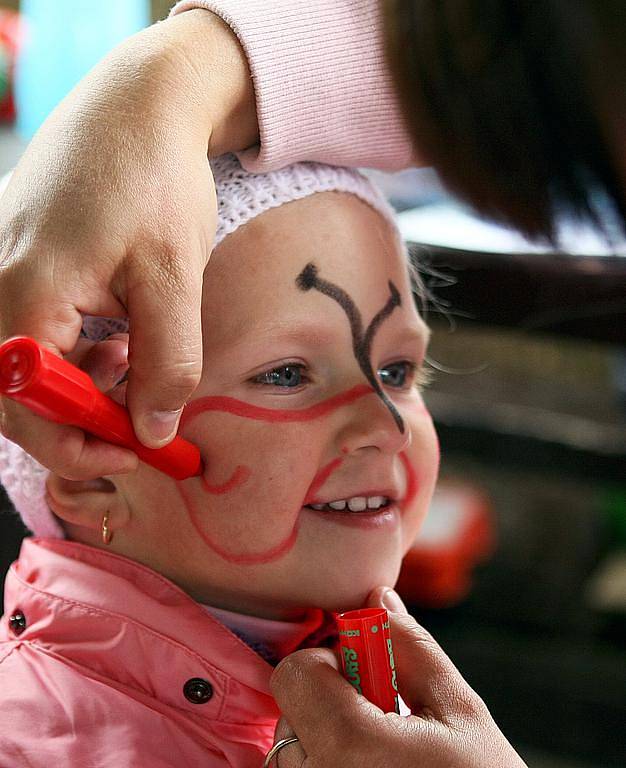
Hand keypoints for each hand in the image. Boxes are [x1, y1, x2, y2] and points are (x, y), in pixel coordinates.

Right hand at [0, 9, 255, 479]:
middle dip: (82, 420)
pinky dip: (77, 355)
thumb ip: (167, 364)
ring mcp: (0, 275)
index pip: (28, 409)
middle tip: (139, 422)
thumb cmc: (155, 180)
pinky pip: (34, 334)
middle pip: (19, 397)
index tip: (134, 455)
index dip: (79, 446)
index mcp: (24, 294)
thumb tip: (153, 432)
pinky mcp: (17, 268)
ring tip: (133, 363)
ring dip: (83, 387)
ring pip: (29, 369)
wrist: (139, 107)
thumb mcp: (175, 278)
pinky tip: (116, 339)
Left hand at [268, 588, 526, 767]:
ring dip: (325, 741)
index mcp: (348, 745)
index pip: (295, 672)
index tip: (368, 678)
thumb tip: (377, 598)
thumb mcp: (460, 713)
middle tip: (382, 724)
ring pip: (290, 750)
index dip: (332, 663)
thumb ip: (410, 648)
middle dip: (330, 703)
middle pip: (290, 711)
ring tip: (380, 758)